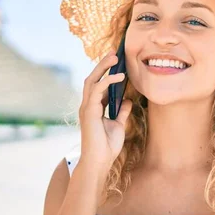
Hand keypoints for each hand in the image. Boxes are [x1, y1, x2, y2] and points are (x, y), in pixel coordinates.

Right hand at [77, 50, 132, 181]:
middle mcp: (87, 105)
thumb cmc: (107, 146)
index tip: (117, 61)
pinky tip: (119, 76)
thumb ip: (121, 112)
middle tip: (114, 53)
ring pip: (91, 80)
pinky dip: (107, 81)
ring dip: (103, 67)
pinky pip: (97, 90)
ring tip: (115, 57)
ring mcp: (87, 107)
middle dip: (102, 64)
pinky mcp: (89, 111)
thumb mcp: (118, 125)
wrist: (100, 161)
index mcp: (93, 107)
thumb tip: (128, 100)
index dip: (106, 72)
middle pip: (92, 78)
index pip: (98, 84)